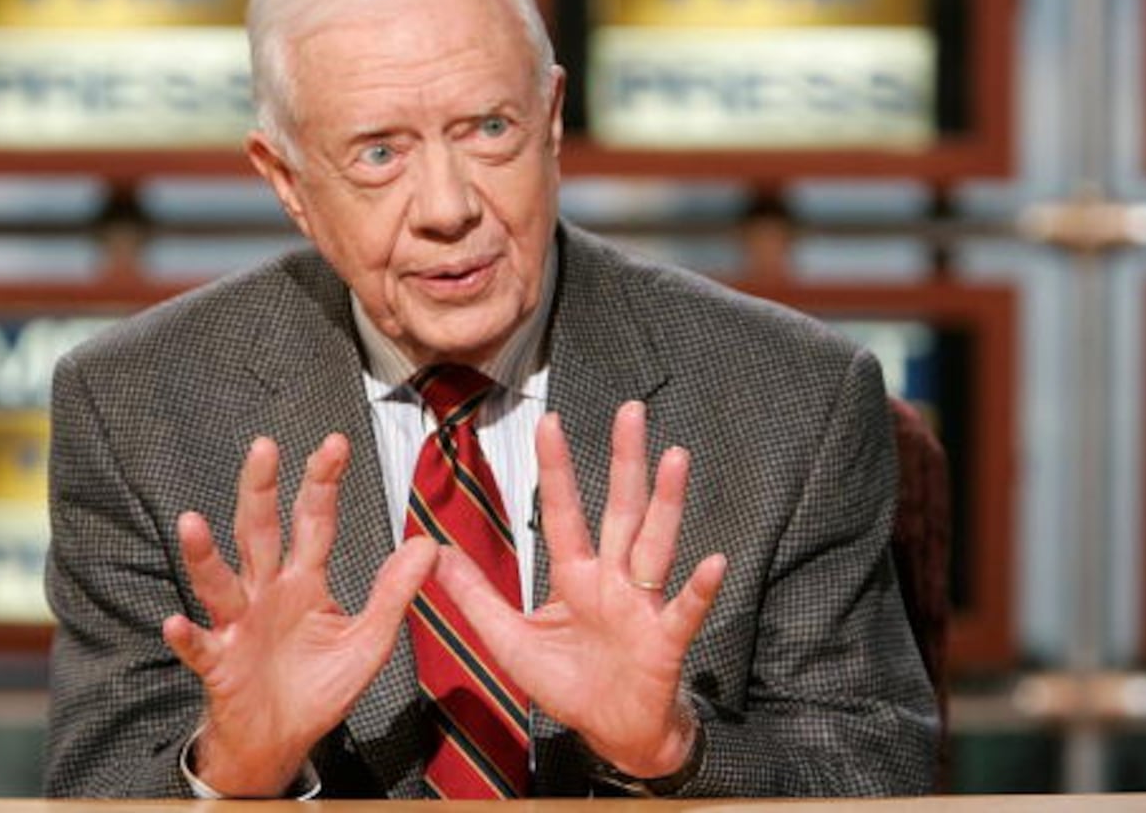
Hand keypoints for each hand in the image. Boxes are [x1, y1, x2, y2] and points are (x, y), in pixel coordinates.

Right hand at [162, 433, 436, 796]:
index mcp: (303, 581)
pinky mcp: (219, 664)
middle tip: (263, 449)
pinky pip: (200, 648)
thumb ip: (394, 593)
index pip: (313, 521)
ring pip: (219, 582)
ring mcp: (238, 625)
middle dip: (260, 491)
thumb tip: (427, 545)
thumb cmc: (318, 688)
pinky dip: (187, 637)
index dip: (322, 482)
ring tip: (191, 523)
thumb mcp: (369, 640)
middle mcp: (266, 592)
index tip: (333, 444)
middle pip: (259, 532)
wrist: (282, 741)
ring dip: (204, 555)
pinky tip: (176, 622)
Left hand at [433, 402, 725, 778]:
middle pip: (620, 509)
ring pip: (655, 543)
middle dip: (624, 461)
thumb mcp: (510, 640)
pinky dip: (699, 588)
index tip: (547, 421)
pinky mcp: (665, 641)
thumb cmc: (570, 685)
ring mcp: (643, 605)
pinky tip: (712, 561)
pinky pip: (684, 610)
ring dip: (666, 503)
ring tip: (674, 459)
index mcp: (576, 575)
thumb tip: (432, 552)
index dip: (555, 469)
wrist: (616, 735)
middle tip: (631, 411)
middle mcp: (614, 579)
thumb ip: (475, 596)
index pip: (563, 512)